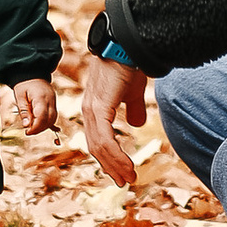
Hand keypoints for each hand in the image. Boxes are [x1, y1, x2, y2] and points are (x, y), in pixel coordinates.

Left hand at [9, 76, 57, 134]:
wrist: (33, 73)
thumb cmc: (24, 84)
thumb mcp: (19, 96)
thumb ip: (24, 111)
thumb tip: (26, 126)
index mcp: (41, 98)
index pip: (42, 117)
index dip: (35, 127)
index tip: (27, 132)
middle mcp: (50, 100)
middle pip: (49, 119)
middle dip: (39, 128)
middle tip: (28, 132)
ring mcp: (53, 101)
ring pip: (53, 119)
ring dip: (44, 126)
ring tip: (33, 128)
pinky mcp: (53, 103)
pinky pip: (54, 115)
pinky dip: (50, 123)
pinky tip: (48, 129)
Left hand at [80, 52, 148, 188]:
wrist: (127, 46)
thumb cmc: (129, 64)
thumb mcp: (132, 91)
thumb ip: (132, 108)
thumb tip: (136, 124)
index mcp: (95, 108)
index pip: (98, 139)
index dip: (108, 157)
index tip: (119, 171)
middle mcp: (89, 111)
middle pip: (96, 147)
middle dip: (110, 166)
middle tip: (123, 181)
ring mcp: (93, 110)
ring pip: (100, 147)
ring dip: (115, 165)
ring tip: (128, 177)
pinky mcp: (100, 108)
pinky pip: (106, 139)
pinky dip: (116, 156)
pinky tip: (127, 166)